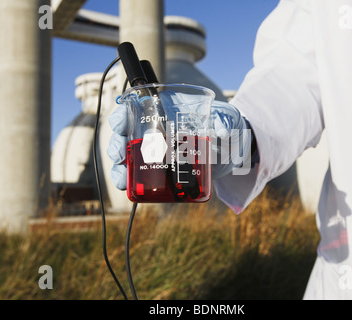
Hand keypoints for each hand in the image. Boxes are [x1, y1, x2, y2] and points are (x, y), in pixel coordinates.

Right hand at [107, 94, 253, 189]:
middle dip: (117, 146)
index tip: (120, 126)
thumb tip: (218, 132)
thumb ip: (223, 124)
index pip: (137, 108)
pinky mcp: (164, 169)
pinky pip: (143, 175)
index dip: (124, 115)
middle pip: (127, 134)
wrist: (234, 149)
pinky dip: (134, 183)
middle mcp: (158, 129)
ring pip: (131, 156)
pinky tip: (131, 191)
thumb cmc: (228, 128)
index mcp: (168, 110)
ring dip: (121, 169)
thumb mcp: (227, 121)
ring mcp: (158, 150)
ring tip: (123, 182)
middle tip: (120, 158)